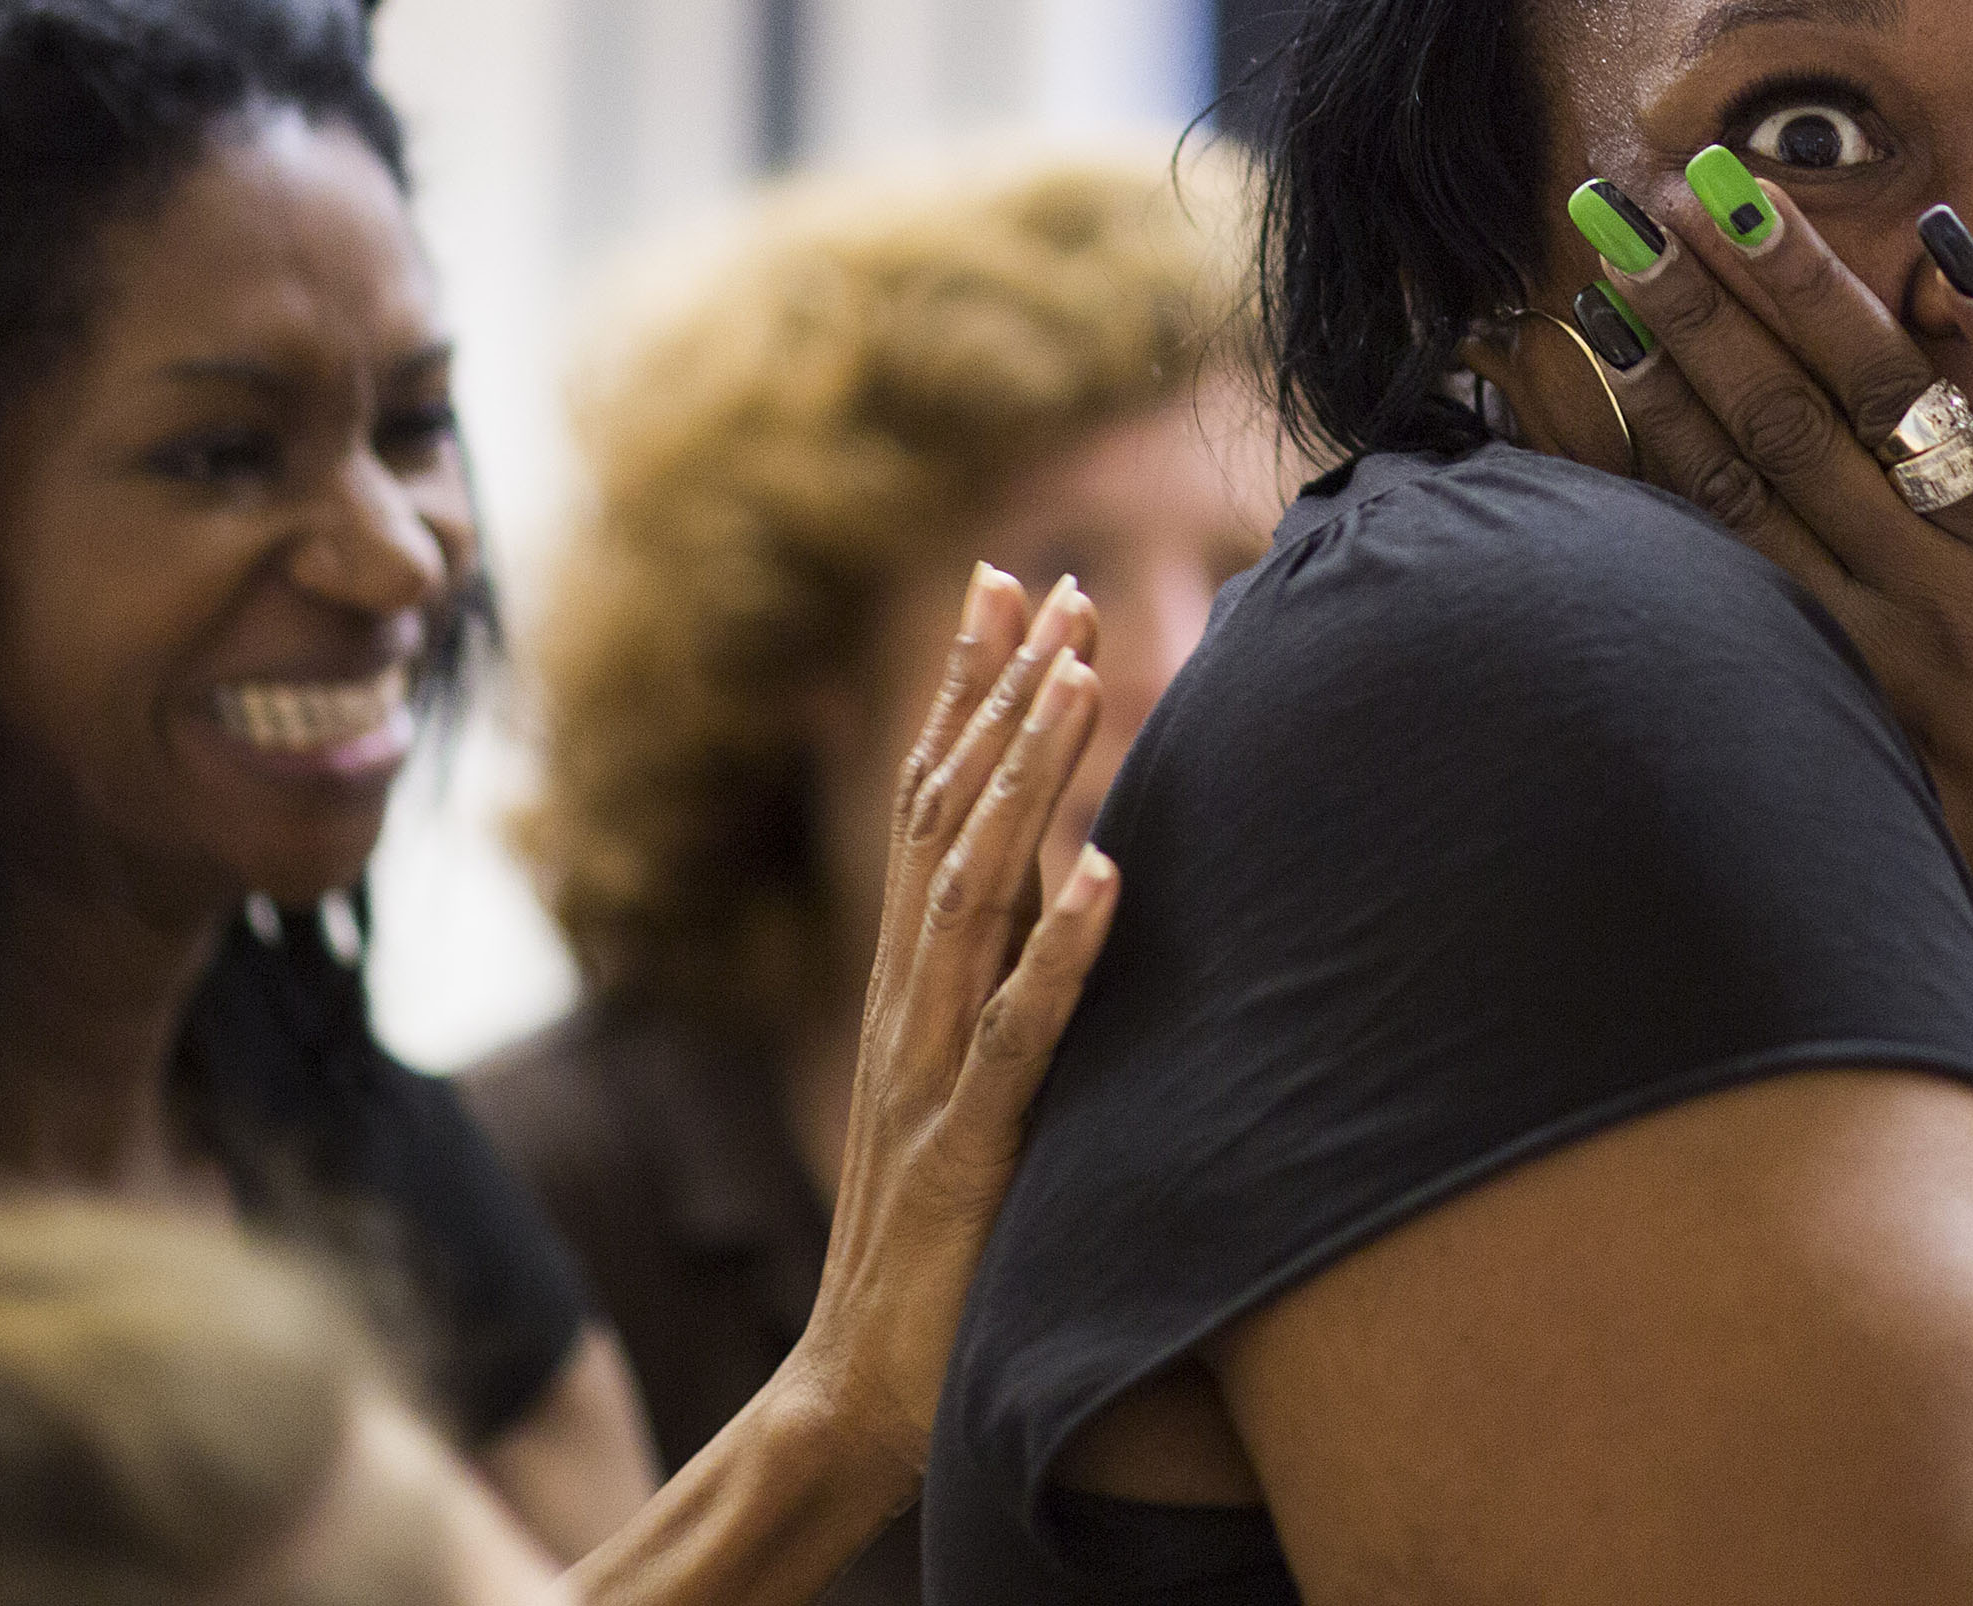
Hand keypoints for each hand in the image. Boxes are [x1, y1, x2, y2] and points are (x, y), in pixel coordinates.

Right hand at [782, 565, 1123, 1486]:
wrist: (864, 1390)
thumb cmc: (935, 1234)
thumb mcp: (968, 1076)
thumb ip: (1001, 972)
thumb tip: (1067, 866)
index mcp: (906, 981)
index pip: (930, 804)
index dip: (965, 690)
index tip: (1006, 581)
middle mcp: (907, 1003)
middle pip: (944, 819)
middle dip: (998, 695)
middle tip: (1053, 581)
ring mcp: (932, 1070)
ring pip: (974, 898)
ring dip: (1030, 782)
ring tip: (1083, 677)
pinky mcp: (972, 1148)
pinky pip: (1020, 1034)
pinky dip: (1062, 952)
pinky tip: (1108, 875)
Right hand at [1573, 163, 1972, 968]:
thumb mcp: (1886, 804)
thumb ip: (1806, 710)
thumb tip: (1690, 638)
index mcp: (1853, 665)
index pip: (1723, 504)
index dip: (1648, 406)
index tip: (1589, 320)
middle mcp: (1922, 604)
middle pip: (1783, 428)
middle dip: (1698, 315)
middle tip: (1626, 217)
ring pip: (1892, 403)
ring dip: (1806, 291)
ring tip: (1735, 197)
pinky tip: (1944, 245)